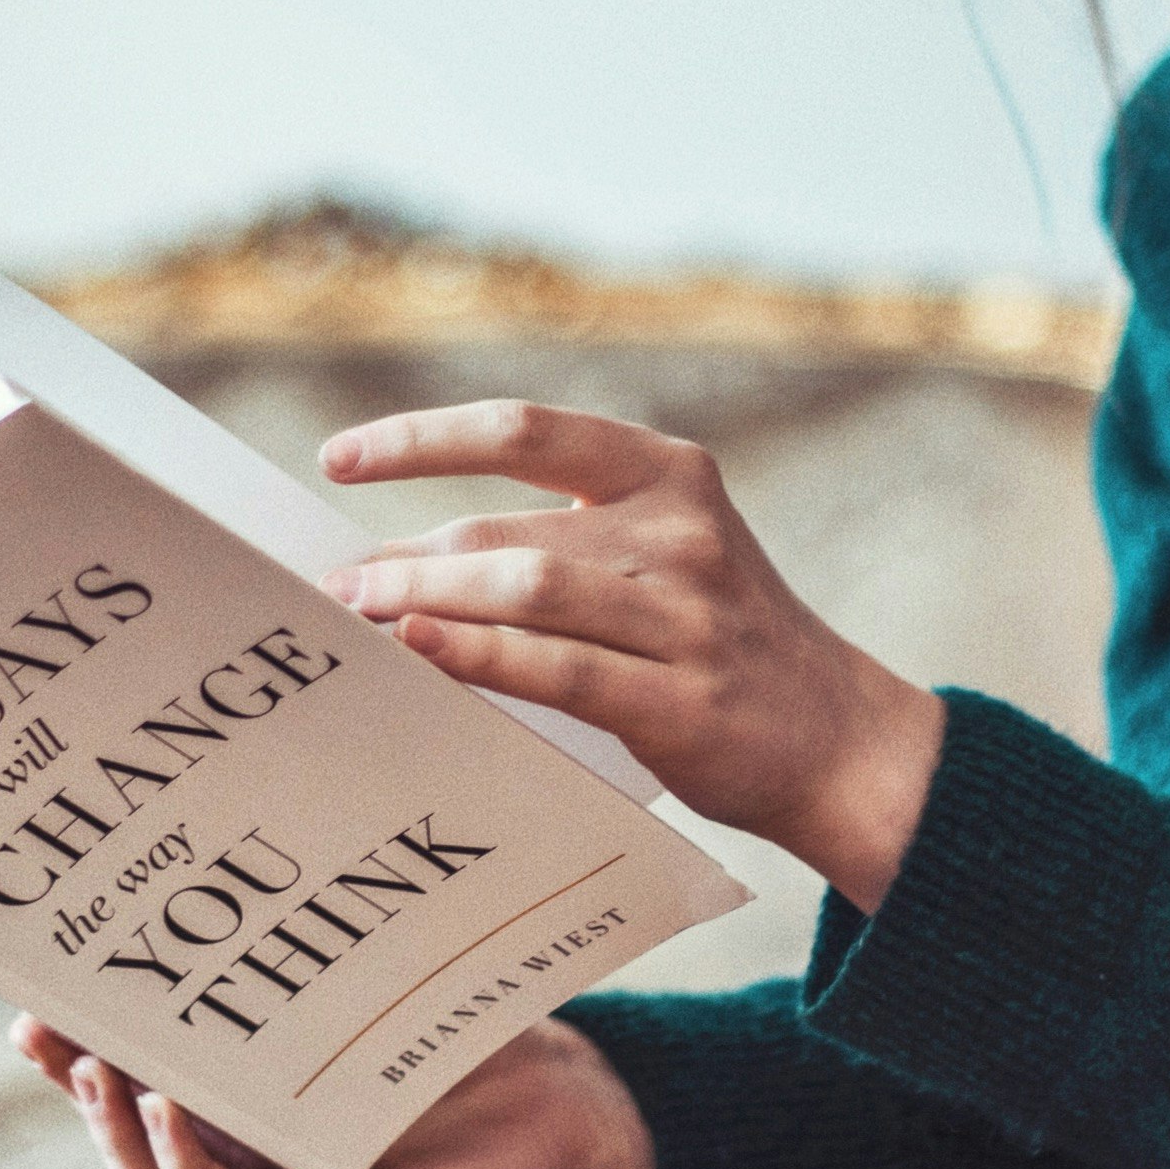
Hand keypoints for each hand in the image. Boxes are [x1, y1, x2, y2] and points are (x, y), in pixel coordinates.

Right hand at [9, 1014, 663, 1168]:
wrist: (574, 1088)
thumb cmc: (461, 1030)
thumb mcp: (352, 982)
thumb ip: (274, 958)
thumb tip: (190, 863)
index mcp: (243, 1114)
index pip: (129, 1098)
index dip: (69, 1060)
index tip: (25, 1000)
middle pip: (128, 1153)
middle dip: (75, 1094)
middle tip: (43, 1031)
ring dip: (120, 1143)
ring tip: (99, 1073)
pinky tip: (168, 1112)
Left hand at [317, 399, 945, 909]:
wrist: (837, 738)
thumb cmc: (715, 644)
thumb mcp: (660, 557)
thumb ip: (558, 539)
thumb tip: (399, 558)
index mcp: (668, 473)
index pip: (524, 429)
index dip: (422, 438)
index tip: (338, 459)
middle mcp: (680, 530)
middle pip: (507, 524)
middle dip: (406, 555)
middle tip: (332, 584)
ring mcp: (685, 614)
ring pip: (525, 588)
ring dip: (423, 600)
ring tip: (354, 616)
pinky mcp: (679, 699)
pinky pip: (555, 668)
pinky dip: (475, 656)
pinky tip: (418, 651)